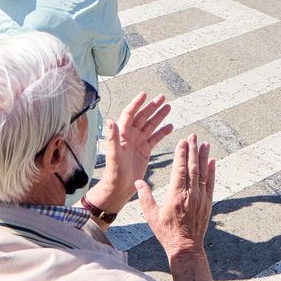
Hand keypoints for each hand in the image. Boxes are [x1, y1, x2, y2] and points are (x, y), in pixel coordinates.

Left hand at [84, 92, 172, 217]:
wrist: (120, 186)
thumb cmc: (115, 171)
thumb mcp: (114, 154)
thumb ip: (112, 137)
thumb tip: (110, 120)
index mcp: (122, 134)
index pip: (130, 113)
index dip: (137, 103)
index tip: (144, 94)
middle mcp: (130, 135)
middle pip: (143, 116)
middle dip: (152, 106)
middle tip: (162, 97)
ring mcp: (139, 142)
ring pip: (151, 125)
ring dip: (159, 116)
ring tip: (169, 107)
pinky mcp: (145, 150)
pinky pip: (155, 138)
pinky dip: (163, 132)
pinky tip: (171, 126)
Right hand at [136, 134, 215, 261]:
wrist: (185, 247)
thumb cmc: (166, 232)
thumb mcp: (151, 216)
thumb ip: (145, 197)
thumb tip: (138, 182)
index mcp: (176, 196)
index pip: (179, 170)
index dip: (181, 154)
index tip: (182, 142)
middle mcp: (190, 195)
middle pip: (192, 168)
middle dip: (193, 150)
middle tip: (193, 135)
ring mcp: (201, 199)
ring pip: (203, 173)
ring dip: (204, 157)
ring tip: (204, 143)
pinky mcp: (208, 203)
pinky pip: (211, 184)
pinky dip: (212, 172)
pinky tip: (212, 161)